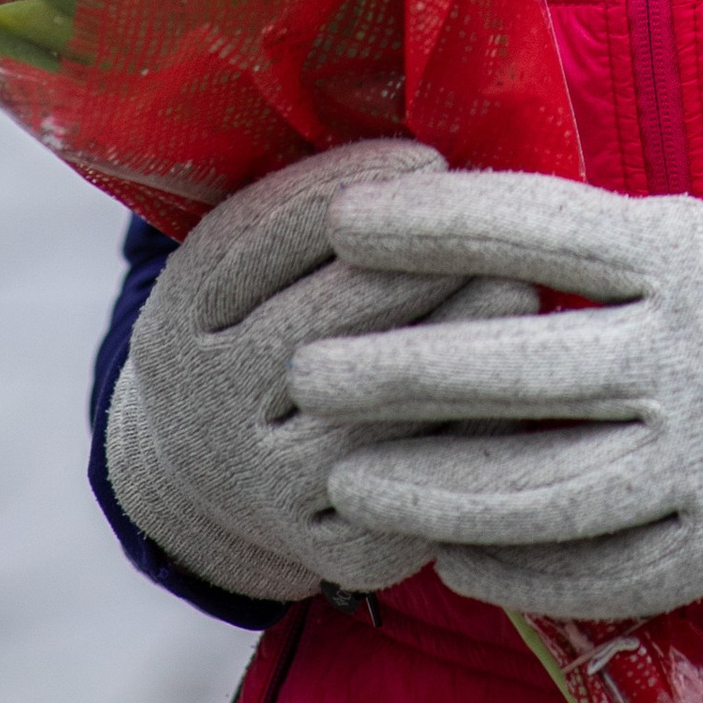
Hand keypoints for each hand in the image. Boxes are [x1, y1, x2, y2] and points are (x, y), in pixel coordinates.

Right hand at [105, 139, 538, 603]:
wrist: (200, 470)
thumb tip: (417, 153)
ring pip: (371, 410)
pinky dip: (459, 445)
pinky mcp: (329, 549)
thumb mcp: (239, 257)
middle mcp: (209, 401)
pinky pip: (407, 495)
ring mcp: (264, 483)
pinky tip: (509, 396)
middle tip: (504, 226)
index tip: (430, 158)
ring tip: (521, 291)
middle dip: (422, 264)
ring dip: (453, 347)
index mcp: (181, 314)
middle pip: (328, 321)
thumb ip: (304, 202)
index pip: (266, 236)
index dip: (354, 188)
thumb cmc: (256, 318)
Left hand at [294, 167, 702, 623]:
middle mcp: (691, 352)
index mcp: (690, 251)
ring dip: (428, 489)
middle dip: (398, 374)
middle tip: (311, 373)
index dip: (434, 226)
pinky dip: (510, 566)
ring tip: (347, 484)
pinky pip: (597, 564)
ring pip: (538, 486)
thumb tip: (501, 249)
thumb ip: (627, 247)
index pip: (534, 229)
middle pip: (514, 369)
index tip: (347, 223)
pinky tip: (447, 554)